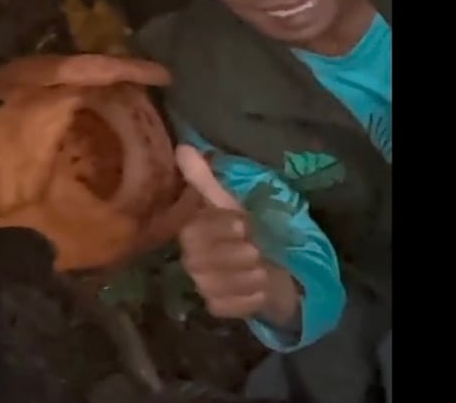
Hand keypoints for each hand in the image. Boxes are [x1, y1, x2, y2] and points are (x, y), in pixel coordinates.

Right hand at [175, 144, 299, 326]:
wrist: (274, 266)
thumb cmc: (246, 231)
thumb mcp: (229, 202)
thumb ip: (204, 179)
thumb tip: (182, 147)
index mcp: (190, 232)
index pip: (192, 232)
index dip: (219, 228)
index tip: (244, 224)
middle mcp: (191, 260)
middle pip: (202, 260)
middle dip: (236, 253)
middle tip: (256, 249)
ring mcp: (203, 286)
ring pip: (217, 284)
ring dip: (247, 275)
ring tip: (262, 268)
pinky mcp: (218, 308)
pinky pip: (230, 305)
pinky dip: (250, 296)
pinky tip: (259, 288)